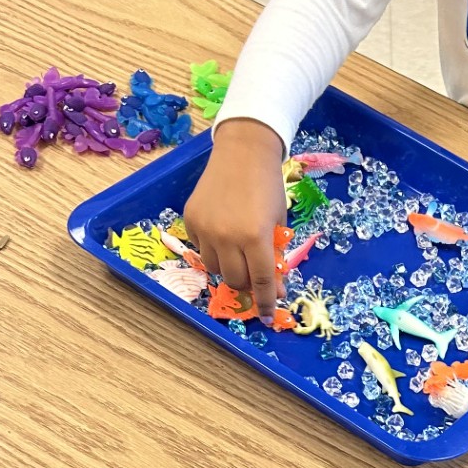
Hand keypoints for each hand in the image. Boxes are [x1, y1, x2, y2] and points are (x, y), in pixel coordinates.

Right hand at [182, 118, 287, 317]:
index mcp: (255, 237)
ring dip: (228, 268)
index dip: (266, 301)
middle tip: (254, 275)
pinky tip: (222, 234)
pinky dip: (213, 250)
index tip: (269, 315)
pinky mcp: (190, 220)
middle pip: (234, 280)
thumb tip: (273, 287)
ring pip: (214, 268)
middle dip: (247, 283)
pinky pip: (201, 249)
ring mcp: (205, 229)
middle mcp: (227, 237)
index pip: (260, 281)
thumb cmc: (268, 186)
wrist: (243, 152)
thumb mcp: (278, 222)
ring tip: (237, 252)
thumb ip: (274, 255)